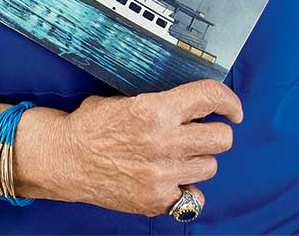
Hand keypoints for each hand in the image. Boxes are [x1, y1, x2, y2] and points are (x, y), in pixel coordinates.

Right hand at [56, 79, 242, 216]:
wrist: (65, 158)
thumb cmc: (93, 124)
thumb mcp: (128, 100)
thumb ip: (162, 103)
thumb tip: (193, 103)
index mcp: (156, 109)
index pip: (209, 98)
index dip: (228, 100)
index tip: (232, 108)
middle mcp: (164, 142)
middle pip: (221, 138)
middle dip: (216, 132)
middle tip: (203, 131)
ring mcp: (162, 175)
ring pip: (210, 166)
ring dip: (199, 159)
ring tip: (180, 154)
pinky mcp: (157, 200)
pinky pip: (194, 197)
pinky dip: (188, 189)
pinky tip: (173, 179)